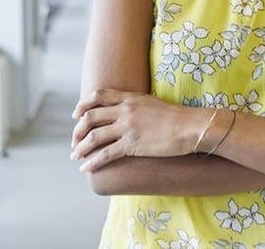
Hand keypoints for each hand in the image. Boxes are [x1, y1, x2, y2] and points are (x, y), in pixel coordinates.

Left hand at [71, 88, 205, 171]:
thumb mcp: (152, 103)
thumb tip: (128, 112)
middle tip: (74, 142)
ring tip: (75, 157)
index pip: (98, 96)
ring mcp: (128, 127)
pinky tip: (86, 169)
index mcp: (130, 98)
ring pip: (94, 136)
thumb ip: (137, 105)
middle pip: (91, 117)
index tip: (76, 115)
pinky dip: (92, 162)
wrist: (190, 126)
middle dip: (78, 131)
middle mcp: (125, 110)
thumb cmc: (177, 117)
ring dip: (81, 148)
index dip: (83, 105)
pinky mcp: (132, 144)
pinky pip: (105, 154)